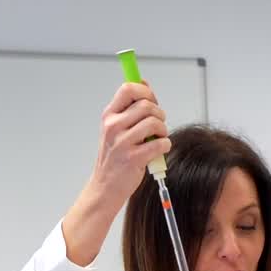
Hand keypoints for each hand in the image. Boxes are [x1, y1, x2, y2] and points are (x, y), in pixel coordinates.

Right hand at [92, 81, 170, 205]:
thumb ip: (129, 108)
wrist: (105, 187)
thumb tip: (143, 83)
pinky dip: (165, 145)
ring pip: (154, 123)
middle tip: (158, 126)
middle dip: (159, 114)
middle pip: (146, 105)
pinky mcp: (133, 159)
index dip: (146, 91)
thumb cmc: (114, 158)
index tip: (151, 100)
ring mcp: (122, 143)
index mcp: (109, 116)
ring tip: (158, 138)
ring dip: (163, 130)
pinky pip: (159, 144)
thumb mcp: (115, 129)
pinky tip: (159, 150)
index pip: (128, 89)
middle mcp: (113, 126)